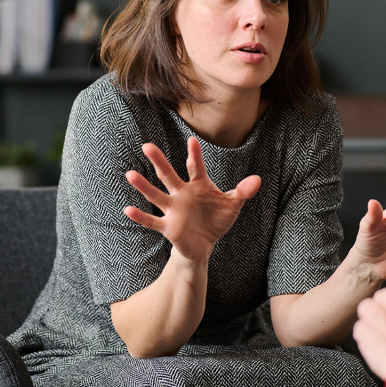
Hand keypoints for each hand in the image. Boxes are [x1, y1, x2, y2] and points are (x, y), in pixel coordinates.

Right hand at [123, 136, 260, 262]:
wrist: (204, 245)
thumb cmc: (216, 220)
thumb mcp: (232, 205)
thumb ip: (242, 192)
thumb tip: (258, 179)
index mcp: (198, 186)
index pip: (195, 167)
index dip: (194, 155)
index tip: (192, 141)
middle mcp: (182, 194)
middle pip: (169, 176)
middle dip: (159, 161)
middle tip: (147, 145)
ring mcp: (173, 210)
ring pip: (156, 195)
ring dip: (143, 186)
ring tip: (130, 174)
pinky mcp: (168, 227)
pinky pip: (152, 221)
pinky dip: (140, 216)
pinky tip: (127, 209)